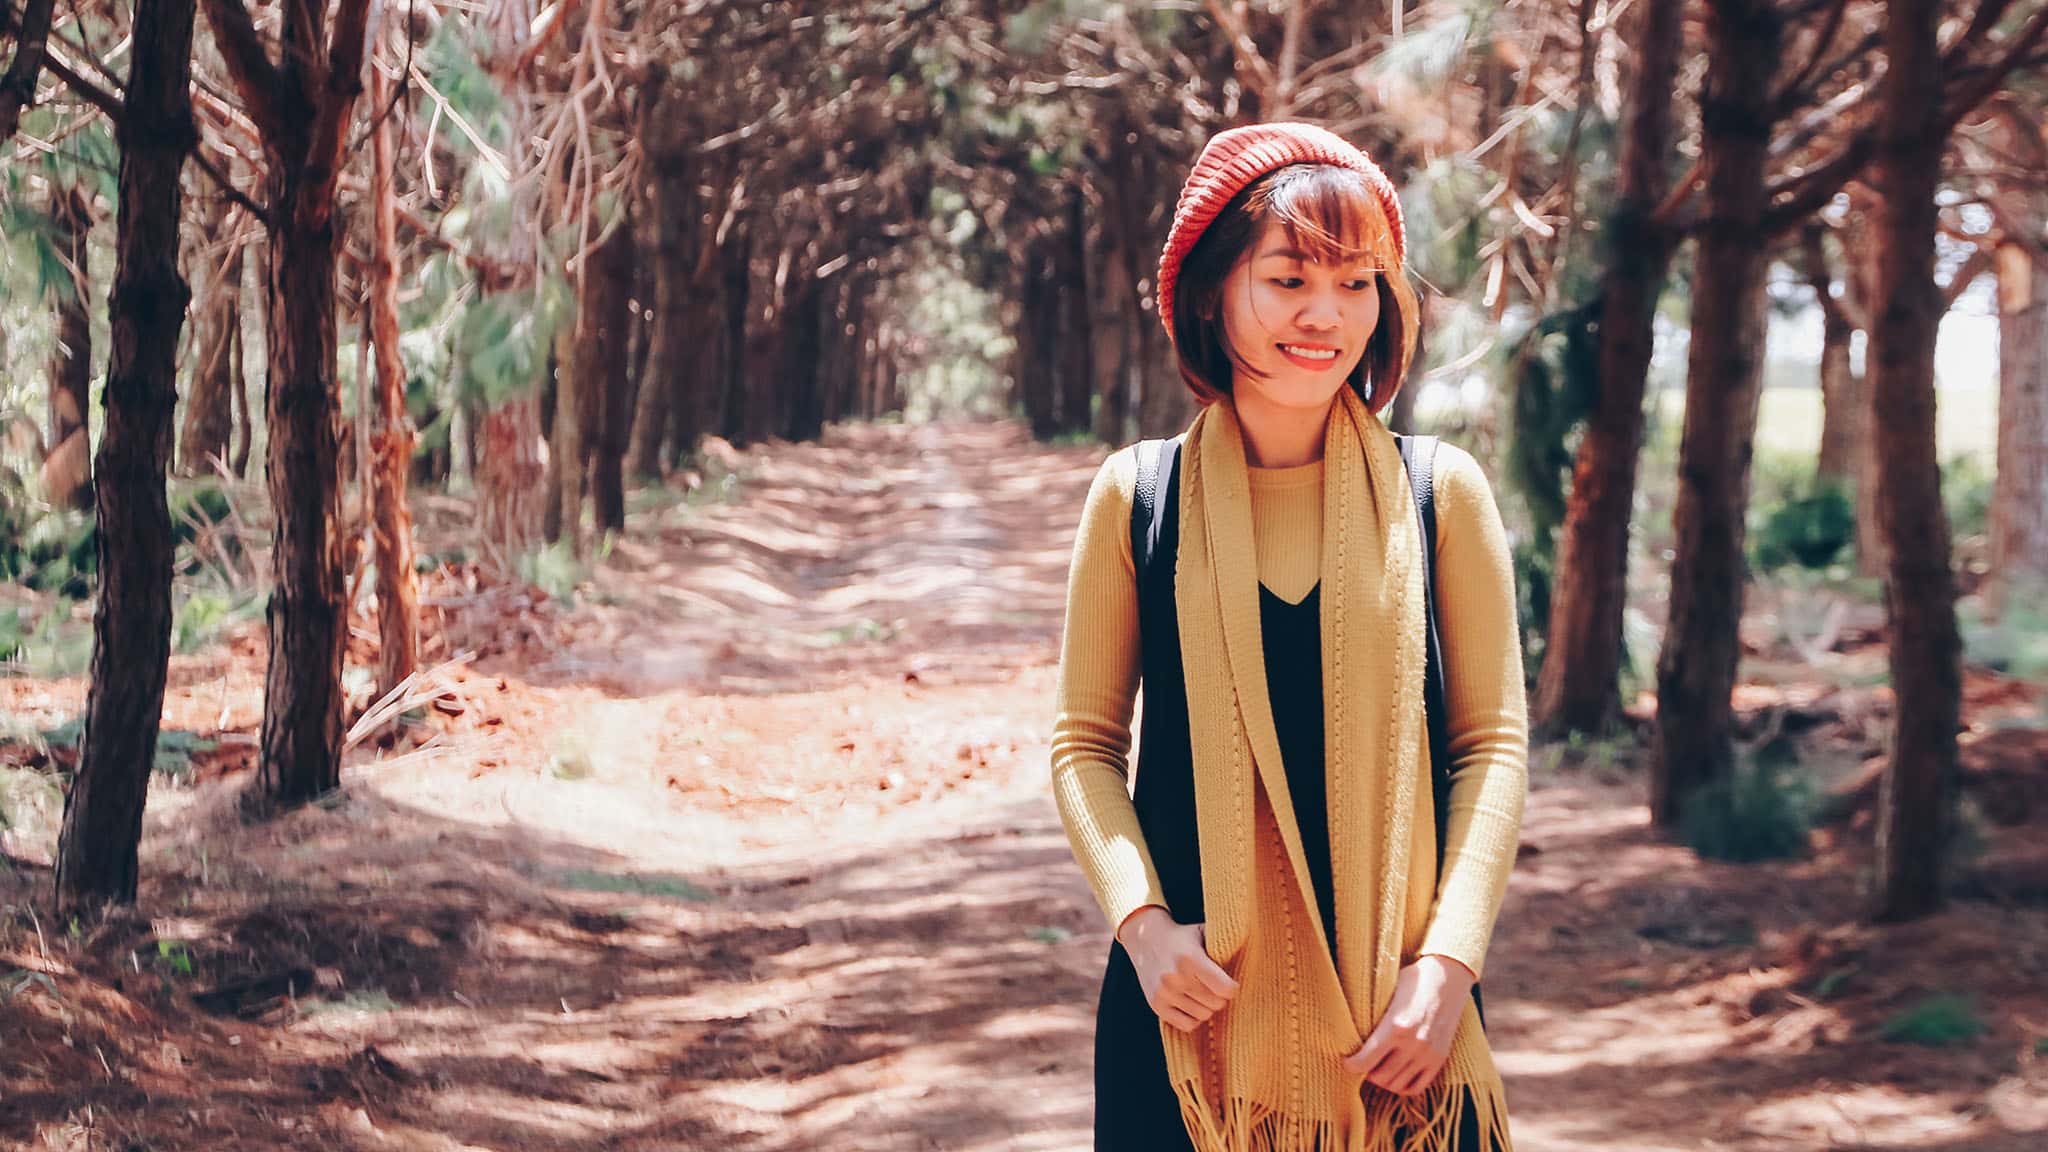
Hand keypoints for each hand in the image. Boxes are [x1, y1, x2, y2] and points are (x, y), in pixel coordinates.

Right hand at [1117, 906, 1239, 1032]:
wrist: (1145, 939)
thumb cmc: (1183, 937)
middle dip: (1220, 998)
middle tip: (1215, 988)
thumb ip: (1224, 943)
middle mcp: (1175, 977)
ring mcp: (1164, 993)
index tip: (1230, 983)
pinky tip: (1191, 1004)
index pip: (1224, 989)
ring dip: (1206, 1007)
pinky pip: (1187, 1025)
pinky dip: (1193, 1018)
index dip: (1232, 988)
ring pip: (1202, 1016)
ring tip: (1202, 994)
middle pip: (1215, 1004)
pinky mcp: (1156, 1005)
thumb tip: (1252, 955)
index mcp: (1190, 958)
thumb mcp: (1203, 932)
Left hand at [1342, 955, 1474, 1095]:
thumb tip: (1348, 1030)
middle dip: (1366, 1072)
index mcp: (1396, 1026)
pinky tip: (1395, 1075)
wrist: (1448, 976)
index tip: (1346, 1061)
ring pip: (1397, 1084)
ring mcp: (1428, 1054)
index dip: (1351, 1065)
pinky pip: (1417, 1087)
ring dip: (1383, 1080)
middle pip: (1380, 1076)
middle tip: (1362, 1064)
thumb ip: (1373, 1015)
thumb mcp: (1387, 992)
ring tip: (1377, 1069)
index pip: (1365, 1060)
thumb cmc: (1413, 980)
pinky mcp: (1439, 1059)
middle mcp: (1413, 1044)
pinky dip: (1402, 1086)